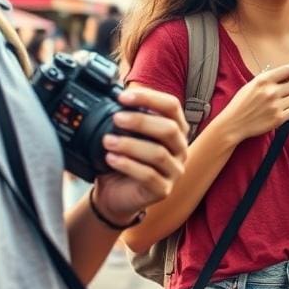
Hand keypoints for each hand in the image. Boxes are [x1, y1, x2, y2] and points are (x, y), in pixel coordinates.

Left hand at [94, 86, 187, 221]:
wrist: (116, 194)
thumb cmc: (126, 159)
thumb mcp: (128, 134)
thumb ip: (128, 115)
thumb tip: (115, 93)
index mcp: (176, 129)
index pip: (172, 106)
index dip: (149, 98)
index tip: (123, 96)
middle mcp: (180, 148)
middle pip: (169, 129)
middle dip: (140, 121)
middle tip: (116, 118)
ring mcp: (174, 171)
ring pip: (158, 153)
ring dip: (130, 144)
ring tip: (107, 141)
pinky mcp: (163, 190)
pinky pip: (148, 176)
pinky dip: (127, 165)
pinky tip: (111, 159)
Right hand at [218, 63, 288, 141]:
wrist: (234, 123)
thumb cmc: (242, 102)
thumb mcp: (252, 84)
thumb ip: (271, 76)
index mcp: (263, 80)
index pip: (288, 70)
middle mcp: (271, 91)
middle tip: (284, 92)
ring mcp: (276, 105)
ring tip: (281, 102)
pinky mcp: (279, 118)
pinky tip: (280, 110)